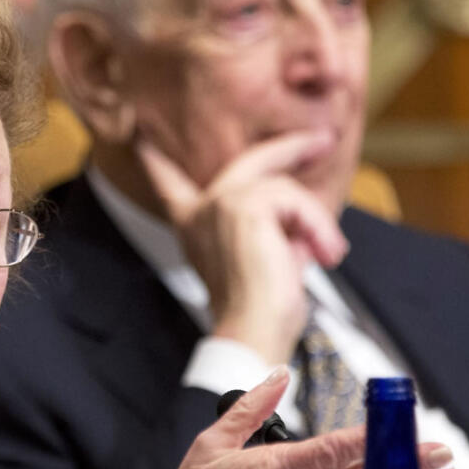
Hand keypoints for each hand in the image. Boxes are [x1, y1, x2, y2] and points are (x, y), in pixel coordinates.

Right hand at [136, 130, 348, 362]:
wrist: (252, 329)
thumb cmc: (258, 310)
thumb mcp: (260, 260)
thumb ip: (266, 231)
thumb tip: (299, 219)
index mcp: (194, 227)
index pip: (169, 185)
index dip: (155, 162)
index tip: (140, 138)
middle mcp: (201, 211)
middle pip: (251, 162)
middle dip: (290, 147)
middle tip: (321, 140)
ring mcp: (220, 203)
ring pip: (284, 188)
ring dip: (315, 221)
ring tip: (327, 252)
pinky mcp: (244, 205)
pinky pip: (296, 202)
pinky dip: (317, 228)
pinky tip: (322, 252)